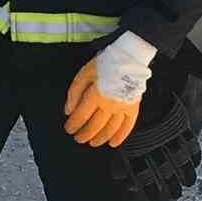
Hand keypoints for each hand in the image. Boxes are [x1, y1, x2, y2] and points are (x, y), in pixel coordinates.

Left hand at [63, 32, 155, 146]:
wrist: (129, 57)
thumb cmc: (106, 63)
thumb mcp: (84, 73)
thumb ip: (74, 92)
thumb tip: (69, 110)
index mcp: (95, 95)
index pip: (81, 116)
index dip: (73, 125)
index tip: (69, 129)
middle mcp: (108, 104)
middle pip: (94, 125)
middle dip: (84, 134)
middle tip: (79, 139)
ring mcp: (122, 107)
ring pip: (109, 129)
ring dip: (100, 138)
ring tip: (93, 143)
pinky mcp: (133, 108)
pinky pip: (127, 126)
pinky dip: (120, 136)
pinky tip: (113, 143)